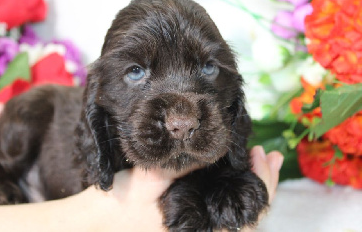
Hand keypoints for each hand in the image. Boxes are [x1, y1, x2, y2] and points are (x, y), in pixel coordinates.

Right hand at [86, 146, 282, 231]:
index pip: (245, 217)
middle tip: (272, 155)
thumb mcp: (146, 182)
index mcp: (198, 229)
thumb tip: (209, 148)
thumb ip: (176, 169)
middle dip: (263, 182)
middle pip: (248, 214)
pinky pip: (220, 203)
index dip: (260, 185)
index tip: (259, 155)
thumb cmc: (120, 206)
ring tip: (262, 158)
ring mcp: (197, 222)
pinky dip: (232, 184)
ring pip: (236, 209)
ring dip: (251, 182)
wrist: (99, 221)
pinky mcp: (190, 213)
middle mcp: (202, 230)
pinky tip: (234, 167)